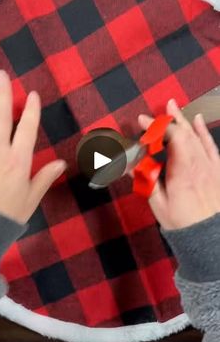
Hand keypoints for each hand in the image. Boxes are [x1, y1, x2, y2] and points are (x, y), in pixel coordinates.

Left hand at [0, 70, 65, 224]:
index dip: (31, 110)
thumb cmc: (6, 216)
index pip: (26, 128)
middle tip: (1, 75)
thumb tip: (62, 162)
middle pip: (0, 116)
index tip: (32, 93)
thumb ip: (44, 178)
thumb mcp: (30, 199)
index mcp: (17, 161)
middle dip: (2, 94)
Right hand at [138, 99, 219, 229]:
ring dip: (184, 119)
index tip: (143, 121)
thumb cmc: (184, 223)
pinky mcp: (216, 169)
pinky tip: (198, 121)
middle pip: (184, 133)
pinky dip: (203, 131)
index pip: (172, 138)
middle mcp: (198, 165)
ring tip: (174, 106)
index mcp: (182, 172)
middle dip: (169, 118)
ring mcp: (209, 166)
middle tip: (157, 110)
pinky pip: (210, 145)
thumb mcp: (159, 205)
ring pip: (197, 136)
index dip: (157, 126)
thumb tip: (131, 164)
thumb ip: (147, 181)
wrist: (208, 235)